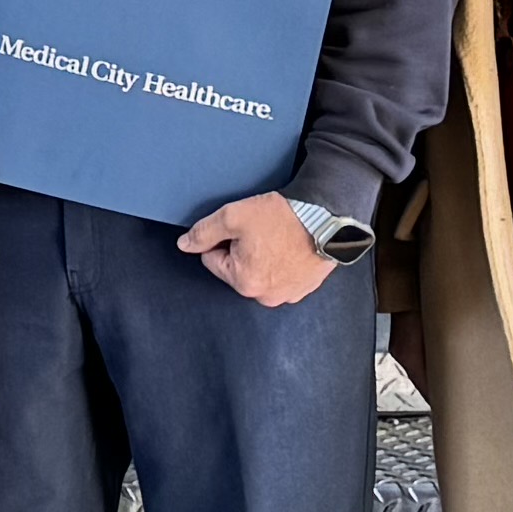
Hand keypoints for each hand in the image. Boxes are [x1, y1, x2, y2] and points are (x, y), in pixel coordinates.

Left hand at [179, 195, 334, 308]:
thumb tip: (184, 245)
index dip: (222, 239)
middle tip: (261, 230)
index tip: (241, 228)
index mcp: (244, 283)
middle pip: (237, 269)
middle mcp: (267, 296)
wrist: (328, 215)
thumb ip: (203, 232)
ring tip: (278, 236)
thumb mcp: (232, 217)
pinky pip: (283, 274)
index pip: (212, 260)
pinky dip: (284, 261)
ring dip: (264, 256)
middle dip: (243, 250)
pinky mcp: (307, 286)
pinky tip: (291, 244)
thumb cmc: (282, 217)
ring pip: (260, 272)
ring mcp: (289, 294)